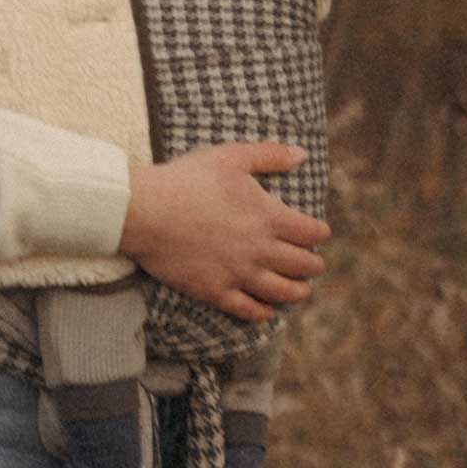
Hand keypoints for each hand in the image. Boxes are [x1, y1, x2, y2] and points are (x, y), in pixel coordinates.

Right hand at [119, 142, 329, 324]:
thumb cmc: (188, 180)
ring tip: (302, 291)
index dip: (319, 233)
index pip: (310, 232)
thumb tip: (301, 154)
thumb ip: (269, 155)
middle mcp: (260, 250)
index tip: (320, 233)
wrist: (146, 212)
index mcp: (268, 217)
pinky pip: (248, 309)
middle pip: (302, 265)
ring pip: (281, 291)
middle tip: (314, 265)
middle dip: (313, 265)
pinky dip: (263, 313)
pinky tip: (267, 312)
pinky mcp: (215, 291)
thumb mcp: (231, 157)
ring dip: (298, 292)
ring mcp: (238, 274)